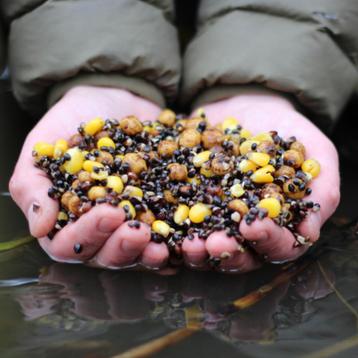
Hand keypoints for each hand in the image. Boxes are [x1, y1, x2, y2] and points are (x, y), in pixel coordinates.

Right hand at [9, 86, 169, 268]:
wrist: (111, 99)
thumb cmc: (70, 122)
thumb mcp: (44, 146)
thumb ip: (33, 184)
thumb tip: (40, 227)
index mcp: (68, 219)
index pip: (71, 244)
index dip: (89, 234)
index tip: (110, 211)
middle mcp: (100, 229)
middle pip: (108, 255)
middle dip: (123, 247)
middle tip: (138, 231)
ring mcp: (130, 222)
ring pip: (138, 252)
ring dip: (150, 254)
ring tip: (163, 247)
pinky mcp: (157, 211)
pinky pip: (168, 233)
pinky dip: (176, 241)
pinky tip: (188, 241)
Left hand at [184, 89, 339, 271]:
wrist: (247, 107)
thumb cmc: (287, 130)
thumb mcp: (315, 150)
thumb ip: (322, 186)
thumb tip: (308, 229)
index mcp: (278, 224)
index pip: (277, 246)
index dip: (266, 240)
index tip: (252, 223)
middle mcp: (244, 231)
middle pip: (237, 255)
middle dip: (225, 252)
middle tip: (212, 243)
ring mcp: (213, 221)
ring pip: (203, 247)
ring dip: (194, 250)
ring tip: (184, 242)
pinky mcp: (187, 205)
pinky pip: (176, 221)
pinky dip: (168, 227)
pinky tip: (158, 222)